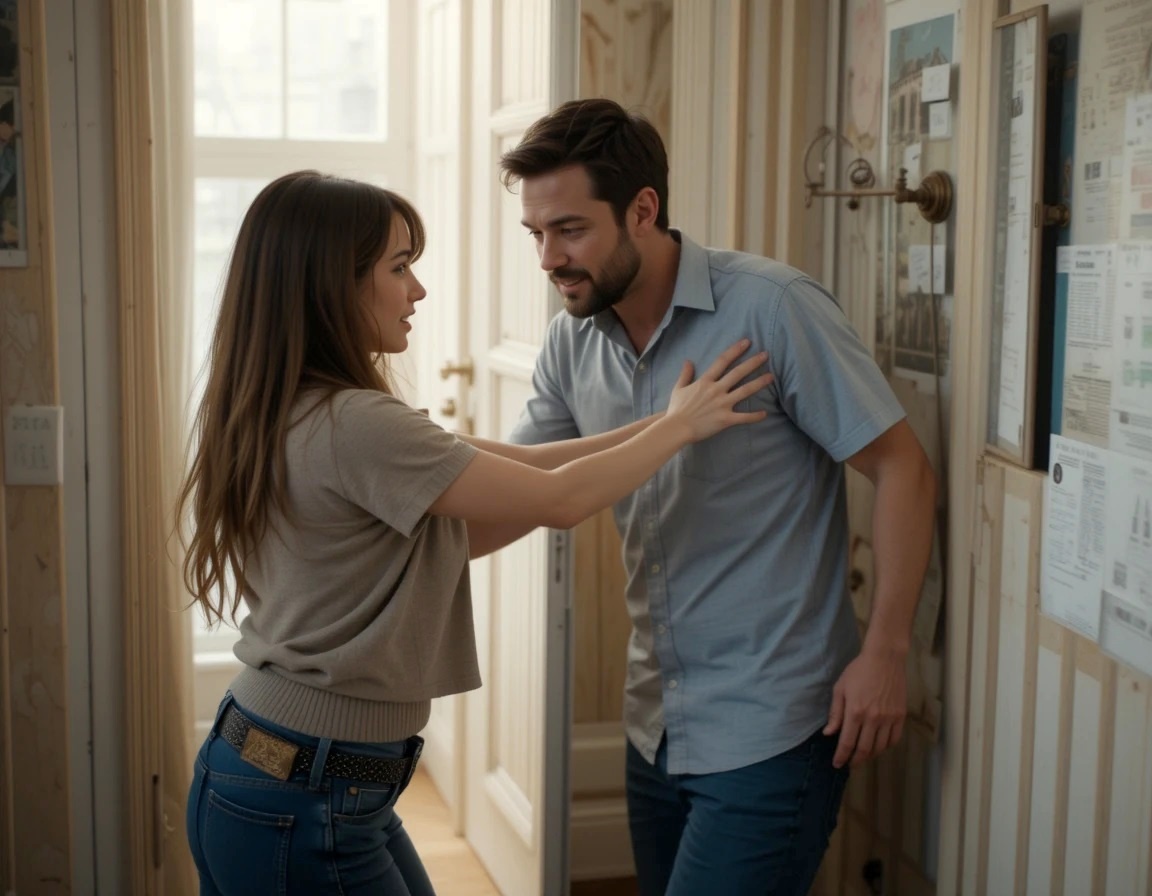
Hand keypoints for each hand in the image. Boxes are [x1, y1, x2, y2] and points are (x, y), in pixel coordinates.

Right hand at [665, 340, 772, 441]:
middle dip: (753, 363)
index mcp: (705, 381)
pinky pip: (743, 417)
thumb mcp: (678, 389)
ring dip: (759, 383)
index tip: (747, 342)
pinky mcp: (725, 419)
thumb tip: (688, 361)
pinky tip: (765, 413)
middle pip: (738, 373)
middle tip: (766, 355)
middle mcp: (716, 390)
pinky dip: (754, 416)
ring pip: (745, 391)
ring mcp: (722, 404)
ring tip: (771, 377)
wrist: (676, 429)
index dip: (735, 350)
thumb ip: (685, 374)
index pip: (723, 361)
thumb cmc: (676, 410)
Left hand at [823, 645, 907, 767]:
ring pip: (880, 747)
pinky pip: (894, 739)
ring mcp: (889, 718)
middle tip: (850, 764)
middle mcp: (873, 719)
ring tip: (863, 756)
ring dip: (870, 756)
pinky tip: (879, 745)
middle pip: (864, 749)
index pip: (847, 743)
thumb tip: (829, 733)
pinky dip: (886, 746)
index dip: (842, 757)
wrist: (885, 659)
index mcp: (855, 712)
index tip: (837, 764)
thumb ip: (835, 713)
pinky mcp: (901, 716)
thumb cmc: (859, 671)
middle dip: (855, 760)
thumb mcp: (840, 688)